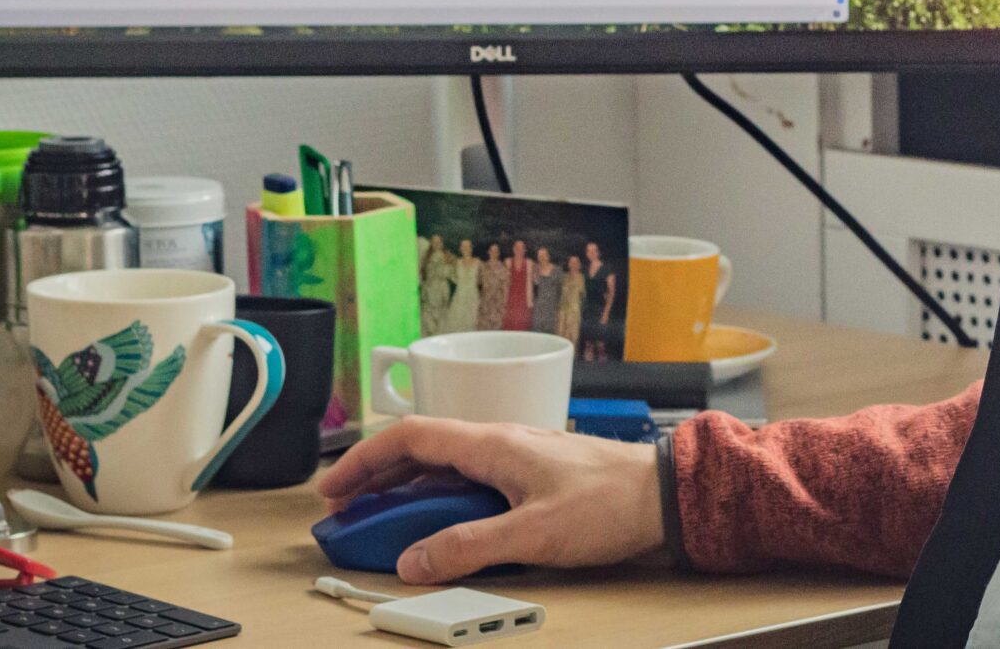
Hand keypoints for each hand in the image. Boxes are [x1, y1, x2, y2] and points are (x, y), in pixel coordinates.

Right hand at [317, 416, 665, 582]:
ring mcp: (518, 460)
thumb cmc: (612, 501)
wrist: (666, 494)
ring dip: (409, 493)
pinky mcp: (533, 479)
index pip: (411, 437)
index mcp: (494, 443)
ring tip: (382, 522)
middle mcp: (501, 443)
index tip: (333, 488)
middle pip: (423, 452)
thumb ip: (470, 548)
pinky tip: (440, 526)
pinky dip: (443, 502)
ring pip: (447, 469)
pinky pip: (473, 484)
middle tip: (347, 511)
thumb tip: (412, 561)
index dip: (365, 460)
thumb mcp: (534, 534)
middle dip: (377, 480)